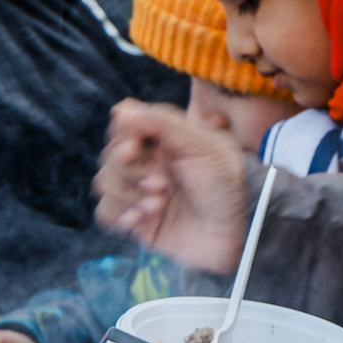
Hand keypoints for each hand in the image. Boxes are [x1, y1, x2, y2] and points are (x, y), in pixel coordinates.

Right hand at [95, 98, 248, 272]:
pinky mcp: (137, 221)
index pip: (124, 128)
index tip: (134, 147)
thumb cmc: (227, 183)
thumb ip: (162, 122)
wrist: (237, 232)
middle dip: (130, 170)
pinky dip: (120, 214)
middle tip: (161, 183)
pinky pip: (106, 213)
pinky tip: (143, 218)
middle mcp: (149, 163)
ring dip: (127, 192)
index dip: (123, 136)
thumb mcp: (202, 145)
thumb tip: (121, 110)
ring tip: (159, 202)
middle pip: (110, 156)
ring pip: (105, 183)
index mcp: (164, 140)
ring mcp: (141, 192)